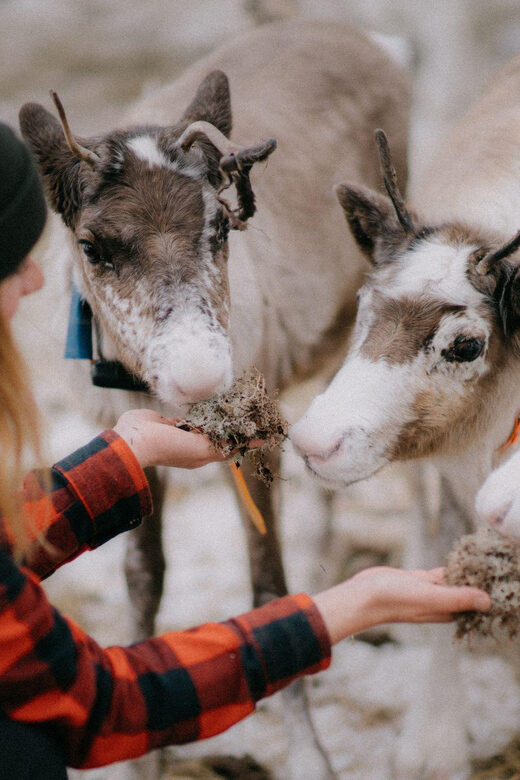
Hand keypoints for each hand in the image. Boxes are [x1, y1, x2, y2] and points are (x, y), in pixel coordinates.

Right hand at [113, 408, 254, 469]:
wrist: (135, 439)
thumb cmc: (169, 447)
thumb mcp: (201, 449)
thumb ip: (224, 445)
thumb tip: (252, 443)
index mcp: (202, 455)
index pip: (229, 446)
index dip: (244, 438)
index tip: (261, 427)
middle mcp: (193, 445)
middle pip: (218, 433)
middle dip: (233, 423)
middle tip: (250, 409)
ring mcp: (181, 433)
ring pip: (204, 423)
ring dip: (217, 415)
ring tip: (234, 403)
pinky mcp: (170, 422)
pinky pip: (188, 415)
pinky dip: (198, 409)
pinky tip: (209, 400)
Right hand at [313, 566, 491, 643]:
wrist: (364, 595)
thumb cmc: (394, 600)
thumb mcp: (429, 597)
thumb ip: (457, 598)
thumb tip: (487, 601)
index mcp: (448, 611)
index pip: (475, 602)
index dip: (488, 590)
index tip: (499, 575)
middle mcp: (441, 603)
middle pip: (467, 590)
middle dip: (480, 578)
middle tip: (493, 559)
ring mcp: (430, 591)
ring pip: (455, 580)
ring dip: (467, 570)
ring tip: (482, 555)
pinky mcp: (419, 580)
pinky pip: (440, 573)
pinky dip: (450, 566)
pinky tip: (459, 556)